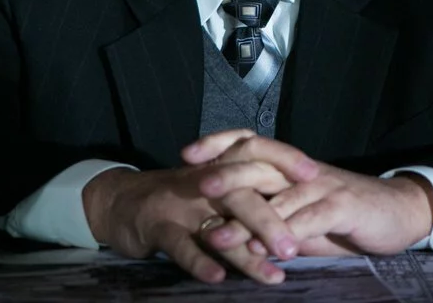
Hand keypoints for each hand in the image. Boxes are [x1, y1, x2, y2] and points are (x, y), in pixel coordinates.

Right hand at [81, 153, 317, 283]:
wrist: (119, 202)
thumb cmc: (175, 202)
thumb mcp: (209, 194)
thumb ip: (244, 201)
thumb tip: (293, 218)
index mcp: (217, 168)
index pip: (254, 155)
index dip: (284, 160)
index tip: (314, 175)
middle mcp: (202, 181)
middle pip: (242, 194)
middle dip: (271, 220)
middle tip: (295, 248)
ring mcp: (179, 203)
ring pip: (218, 226)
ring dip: (246, 253)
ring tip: (273, 276)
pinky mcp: (157, 225)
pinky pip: (181, 244)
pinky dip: (200, 260)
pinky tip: (218, 277)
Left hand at [183, 130, 432, 256]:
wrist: (396, 211)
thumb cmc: (340, 213)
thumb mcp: (299, 211)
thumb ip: (267, 214)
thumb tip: (225, 226)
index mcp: (286, 165)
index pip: (247, 144)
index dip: (217, 144)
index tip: (186, 154)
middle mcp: (299, 170)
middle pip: (257, 162)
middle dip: (225, 173)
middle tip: (196, 183)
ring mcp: (320, 185)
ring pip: (277, 197)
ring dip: (245, 217)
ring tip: (216, 235)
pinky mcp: (341, 206)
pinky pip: (307, 219)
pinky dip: (285, 233)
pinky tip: (265, 248)